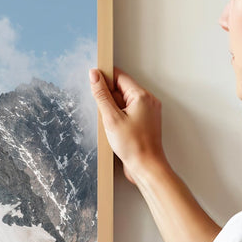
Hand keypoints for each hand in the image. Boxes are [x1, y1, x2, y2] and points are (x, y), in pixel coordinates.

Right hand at [88, 66, 167, 185]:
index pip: (120, 76)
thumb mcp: (111, 118)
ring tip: (112, 125)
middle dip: (109, 98)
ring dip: (113, 109)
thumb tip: (94, 75)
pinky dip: (119, 117)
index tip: (93, 82)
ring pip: (124, 101)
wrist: (146, 167)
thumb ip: (101, 95)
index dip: (105, 78)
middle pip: (122, 89)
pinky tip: (116, 129)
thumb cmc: (133, 145)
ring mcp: (148, 111)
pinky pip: (129, 112)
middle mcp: (148, 101)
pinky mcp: (145, 122)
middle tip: (104, 113)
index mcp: (142, 96)